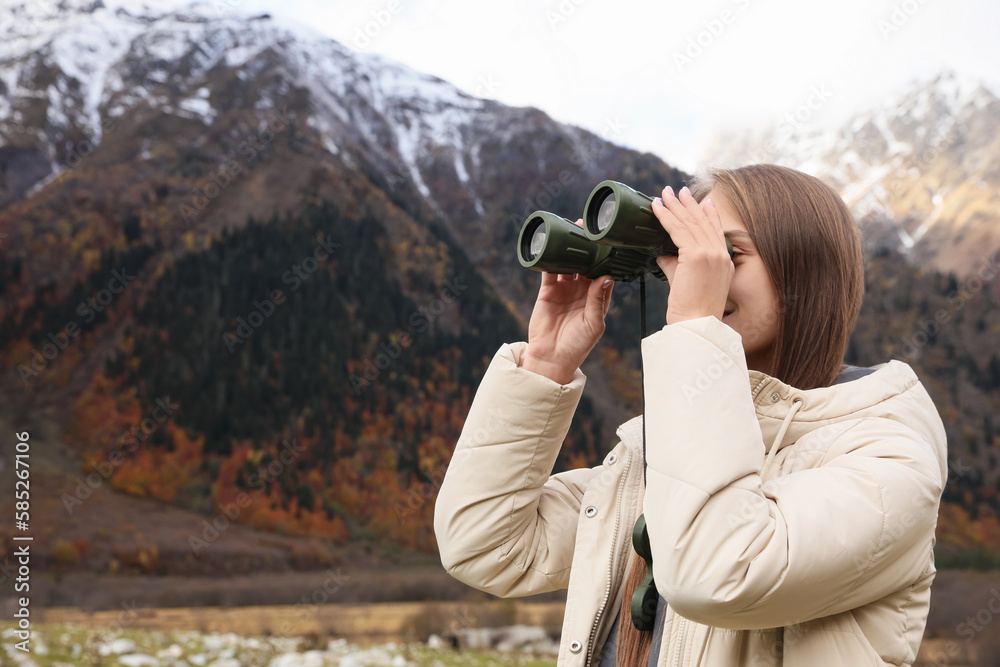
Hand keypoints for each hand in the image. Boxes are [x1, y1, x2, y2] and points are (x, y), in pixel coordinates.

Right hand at [522, 219, 613, 383]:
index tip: (609, 242)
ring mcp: (564, 288)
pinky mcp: (547, 290)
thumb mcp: (593, 324)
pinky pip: (549, 270)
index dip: (606, 257)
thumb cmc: (578, 346)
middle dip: (587, 246)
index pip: (604, 271)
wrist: (551, 358)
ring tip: (570, 230)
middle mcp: (582, 289)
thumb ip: (598, 301)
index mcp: (598, 296)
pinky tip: (550, 246)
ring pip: (568, 262)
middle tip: (588, 229)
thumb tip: (605, 277)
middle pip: (586, 262)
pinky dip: (549, 258)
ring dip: (569, 248)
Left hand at [652, 186, 732, 324]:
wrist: (696, 323)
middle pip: (702, 221)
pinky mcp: (696, 255)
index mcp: (724, 261)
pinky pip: (677, 230)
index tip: (703, 200)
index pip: (716, 230)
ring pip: (689, 222)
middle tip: (677, 190)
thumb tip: (662, 255)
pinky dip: (665, 216)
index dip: (709, 213)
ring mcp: (710, 253)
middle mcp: (720, 254)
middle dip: (688, 203)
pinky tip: (656, 207)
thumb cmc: (692, 310)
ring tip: (664, 193)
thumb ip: (676, 265)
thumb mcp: (687, 281)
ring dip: (675, 205)